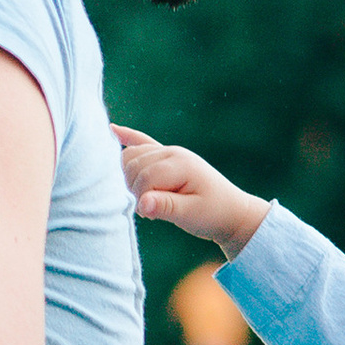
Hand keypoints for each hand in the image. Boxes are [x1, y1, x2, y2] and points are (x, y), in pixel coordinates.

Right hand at [114, 128, 267, 255]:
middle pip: (133, 164)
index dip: (142, 198)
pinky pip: (142, 142)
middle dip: (134, 188)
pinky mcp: (166, 156)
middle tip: (151, 208)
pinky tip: (112, 129)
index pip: (145, 177)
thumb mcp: (190, 215)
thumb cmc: (212, 214)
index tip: (152, 215)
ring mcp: (169, 152)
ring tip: (147, 197)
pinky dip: (128, 137)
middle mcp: (173, 152)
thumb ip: (165, 208)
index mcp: (180, 164)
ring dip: (130, 177)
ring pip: (131, 156)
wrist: (232, 212)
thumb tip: (142, 204)